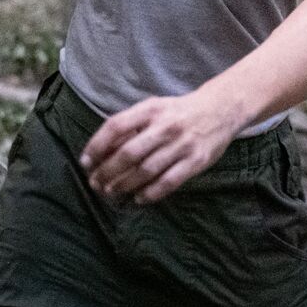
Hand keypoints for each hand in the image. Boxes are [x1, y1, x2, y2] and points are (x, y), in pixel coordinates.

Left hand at [80, 90, 241, 203]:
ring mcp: (182, 144)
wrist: (220, 109)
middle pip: (128, 153)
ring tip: (112, 192)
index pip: (116, 127)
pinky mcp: (196, 161)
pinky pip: (168, 182)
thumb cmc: (178, 112)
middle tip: (96, 184)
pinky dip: (150, 193)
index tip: (86, 162)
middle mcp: (166, 126)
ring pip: (146, 171)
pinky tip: (139, 198)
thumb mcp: (154, 108)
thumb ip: (131, 125)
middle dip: (107, 172)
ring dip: (124, 185)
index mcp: (151, 109)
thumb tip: (101, 151)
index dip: (97, 146)